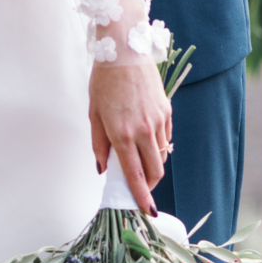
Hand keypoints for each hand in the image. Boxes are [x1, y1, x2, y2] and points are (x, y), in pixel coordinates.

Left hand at [88, 60, 171, 214]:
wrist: (125, 51)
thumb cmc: (104, 82)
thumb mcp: (94, 114)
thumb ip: (99, 145)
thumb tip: (104, 168)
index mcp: (122, 135)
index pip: (135, 176)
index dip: (141, 197)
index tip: (146, 211)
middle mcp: (143, 131)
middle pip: (155, 171)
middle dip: (150, 185)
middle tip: (140, 186)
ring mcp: (158, 121)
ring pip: (162, 155)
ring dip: (153, 164)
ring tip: (139, 157)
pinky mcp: (166, 111)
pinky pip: (166, 137)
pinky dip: (158, 145)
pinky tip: (147, 138)